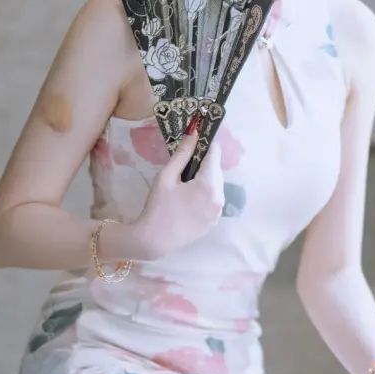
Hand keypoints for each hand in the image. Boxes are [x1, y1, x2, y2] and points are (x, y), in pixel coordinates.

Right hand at [135, 113, 223, 257]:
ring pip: (217, 185)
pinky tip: (188, 199)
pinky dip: (206, 194)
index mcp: (209, 185)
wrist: (154, 240)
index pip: (215, 153)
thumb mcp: (166, 177)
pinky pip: (214, 199)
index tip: (194, 142)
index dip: (205, 144)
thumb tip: (194, 133)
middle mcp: (219, 198)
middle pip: (217, 169)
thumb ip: (182, 154)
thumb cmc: (158, 207)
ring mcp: (218, 212)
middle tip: (184, 166)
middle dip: (204, 163)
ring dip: (206, 179)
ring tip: (185, 184)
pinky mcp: (214, 221)